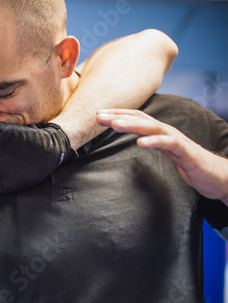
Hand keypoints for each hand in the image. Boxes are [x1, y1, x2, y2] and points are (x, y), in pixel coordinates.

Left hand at [97, 109, 227, 203]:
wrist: (216, 176)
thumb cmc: (189, 163)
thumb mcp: (165, 152)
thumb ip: (151, 143)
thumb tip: (134, 140)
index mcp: (159, 132)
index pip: (136, 118)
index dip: (117, 114)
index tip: (98, 114)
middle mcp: (166, 132)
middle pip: (140, 119)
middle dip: (118, 116)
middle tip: (98, 116)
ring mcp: (176, 140)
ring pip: (152, 128)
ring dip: (131, 125)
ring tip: (114, 124)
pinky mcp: (185, 152)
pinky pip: (168, 144)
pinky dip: (154, 142)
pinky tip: (140, 142)